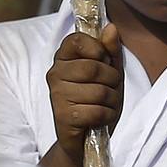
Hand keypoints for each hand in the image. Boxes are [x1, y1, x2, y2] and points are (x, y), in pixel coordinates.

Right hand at [43, 25, 122, 166]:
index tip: (103, 60)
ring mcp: (56, 95)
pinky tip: (99, 118)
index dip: (97, 49)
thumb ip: (110, 51)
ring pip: (99, 90)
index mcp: (62, 59)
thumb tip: (111, 28)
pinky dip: (106, 115)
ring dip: (111, 101)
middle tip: (109, 90)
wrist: (85, 139)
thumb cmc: (96, 101)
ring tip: (103, 106)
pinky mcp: (63, 116)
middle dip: (112, 80)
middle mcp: (54, 74)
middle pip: (93, 67)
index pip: (77, 40)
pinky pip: (97, 110)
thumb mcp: (109, 74)